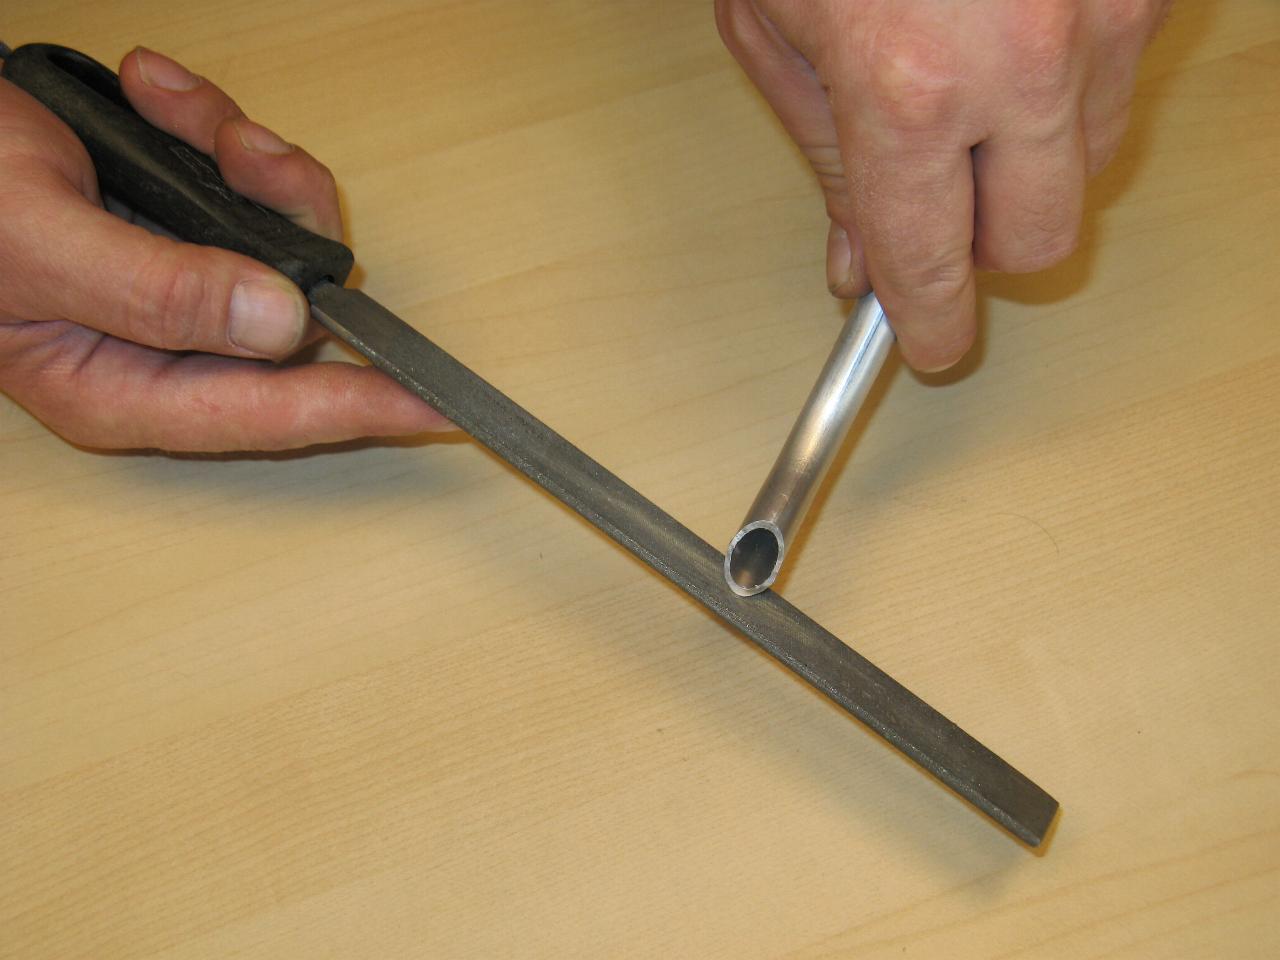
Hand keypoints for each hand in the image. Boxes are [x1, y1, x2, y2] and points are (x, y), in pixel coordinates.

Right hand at [0, 46, 452, 450]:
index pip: (265, 414)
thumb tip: (280, 324)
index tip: (437, 406)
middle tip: (251, 155)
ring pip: (282, 245)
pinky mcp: (183, 232)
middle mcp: (163, 350)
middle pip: (293, 319)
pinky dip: (211, 130)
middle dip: (288, 226)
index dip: (359, 408)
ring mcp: (180, 289)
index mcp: (120, 389)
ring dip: (248, 163)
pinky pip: (243, 190)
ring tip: (169, 100)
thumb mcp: (38, 241)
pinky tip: (156, 91)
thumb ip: (156, 292)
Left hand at [716, 0, 1170, 370]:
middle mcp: (1025, 58)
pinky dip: (1063, 77)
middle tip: (941, 203)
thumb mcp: (778, 28)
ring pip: (1089, 160)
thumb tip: (863, 263)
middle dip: (987, 241)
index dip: (931, 320)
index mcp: (908, 88)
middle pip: (1041, 239)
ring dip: (1026, 152)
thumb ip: (830, 160)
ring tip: (964, 75)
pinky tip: (1007, 23)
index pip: (934, 262)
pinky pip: (1118, 76)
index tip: (932, 340)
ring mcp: (1106, 6)